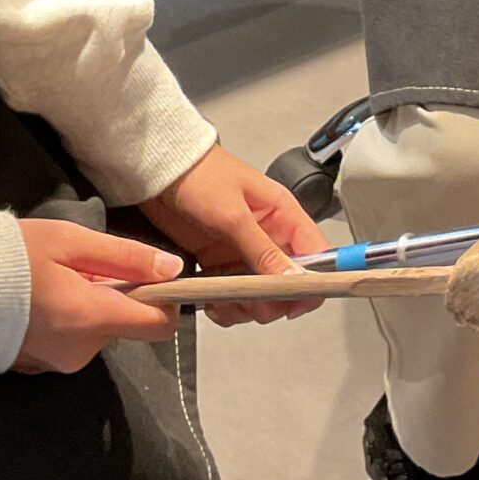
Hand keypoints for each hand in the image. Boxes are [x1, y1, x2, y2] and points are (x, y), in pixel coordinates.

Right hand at [14, 218, 189, 373]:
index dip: (164, 300)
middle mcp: (82, 351)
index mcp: (93, 319)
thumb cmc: (9, 257)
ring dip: (86, 305)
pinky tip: (36, 299)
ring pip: (96, 330)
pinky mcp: (39, 367)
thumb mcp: (70, 241)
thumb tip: (173, 269)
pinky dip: (66, 320)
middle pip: (123, 323)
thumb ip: (126, 257)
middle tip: (75, 267)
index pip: (160, 325)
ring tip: (49, 279)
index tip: (147, 277)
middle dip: (112, 295)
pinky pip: (71, 340)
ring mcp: (59, 364)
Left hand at [142, 143, 330, 326]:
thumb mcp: (233, 214)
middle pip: (290, 284)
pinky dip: (226, 306)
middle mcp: (269, 236)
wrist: (160, 172)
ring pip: (263, 296)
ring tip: (226, 302)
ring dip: (247, 307)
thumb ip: (263, 249)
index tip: (295, 302)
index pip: (318, 256)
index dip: (313, 282)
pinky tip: (214, 302)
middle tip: (251, 301)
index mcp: (284, 215)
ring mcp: (245, 253)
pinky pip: (235, 296)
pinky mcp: (222, 264)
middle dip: (272, 301)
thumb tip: (294, 278)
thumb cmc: (198, 174)